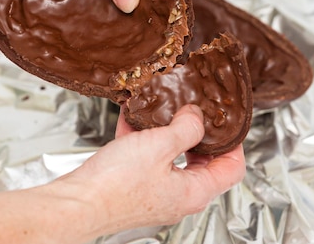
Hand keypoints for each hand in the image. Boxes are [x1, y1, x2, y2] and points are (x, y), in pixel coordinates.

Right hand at [55, 105, 244, 233]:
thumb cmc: (117, 185)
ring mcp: (155, 194)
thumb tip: (197, 117)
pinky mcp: (134, 188)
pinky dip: (142, 139)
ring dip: (166, 133)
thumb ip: (185, 128)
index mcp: (194, 191)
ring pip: (170, 159)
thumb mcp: (159, 145)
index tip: (227, 122)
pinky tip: (132, 119)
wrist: (79, 202)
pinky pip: (145, 159)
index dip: (234, 143)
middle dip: (197, 135)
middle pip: (202, 163)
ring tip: (160, 111)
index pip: (232, 169)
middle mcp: (178, 197)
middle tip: (193, 113)